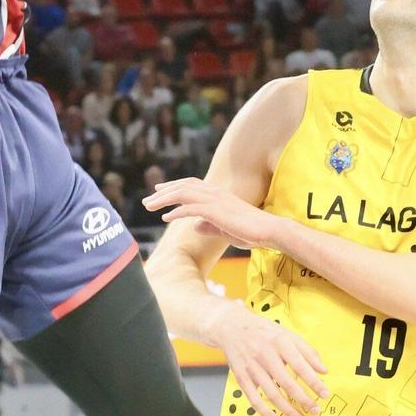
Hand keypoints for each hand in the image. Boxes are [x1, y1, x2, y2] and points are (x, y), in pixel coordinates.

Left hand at [143, 176, 274, 249]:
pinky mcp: (216, 211)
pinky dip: (177, 211)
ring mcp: (215, 200)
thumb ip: (209, 225)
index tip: (159, 191)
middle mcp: (214, 193)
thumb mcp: (224, 229)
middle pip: (183, 187)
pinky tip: (166, 218)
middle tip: (147, 201)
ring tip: (150, 207)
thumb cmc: (250, 231)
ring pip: (183, 194)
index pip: (190, 185)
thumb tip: (194, 226)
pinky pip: (191, 208)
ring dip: (164, 200)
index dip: (174, 186)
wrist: (268, 231)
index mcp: (217, 194)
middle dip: (163, 193)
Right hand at [208, 298, 328, 415]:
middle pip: (287, 383)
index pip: (300, 366)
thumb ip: (307, 351)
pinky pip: (253, 398)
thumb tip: (324, 371)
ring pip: (271, 393)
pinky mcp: (241, 376)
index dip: (314, 382)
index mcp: (279, 342)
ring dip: (288, 410)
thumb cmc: (264, 332)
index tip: (325, 394)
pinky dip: (264, 412)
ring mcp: (252, 367)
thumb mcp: (287, 334)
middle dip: (303, 399)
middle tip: (316, 411)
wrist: (231, 327)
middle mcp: (265, 355)